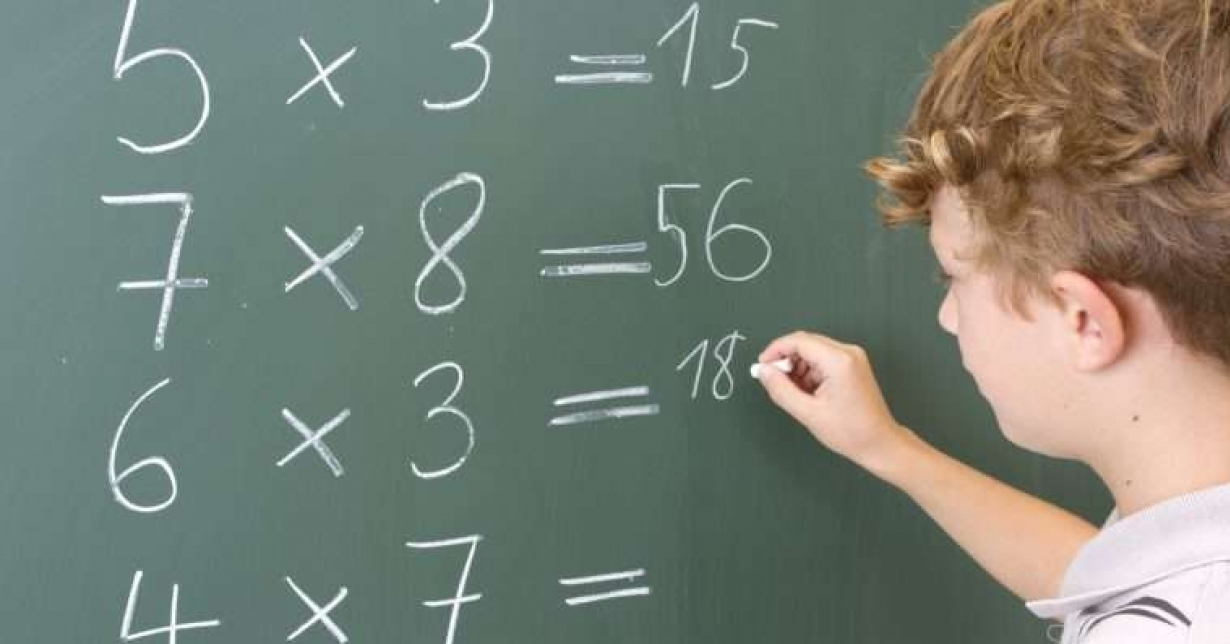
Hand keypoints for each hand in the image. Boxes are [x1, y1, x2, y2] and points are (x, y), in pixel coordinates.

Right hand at [756, 331, 917, 473]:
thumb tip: (763, 372)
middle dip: (786, 361)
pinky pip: (823, 359)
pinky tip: (809, 393)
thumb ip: (780, 389)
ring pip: (813, 351)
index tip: (763, 365)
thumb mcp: (808, 412)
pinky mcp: (852, 365)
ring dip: (798, 368)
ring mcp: (852, 358)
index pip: (798, 341)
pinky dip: (810, 372)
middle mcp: (848, 353)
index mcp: (839, 361)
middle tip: (775, 382)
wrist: (879, 443)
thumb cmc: (852, 432)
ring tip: (797, 393)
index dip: (775, 351)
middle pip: (805, 343)